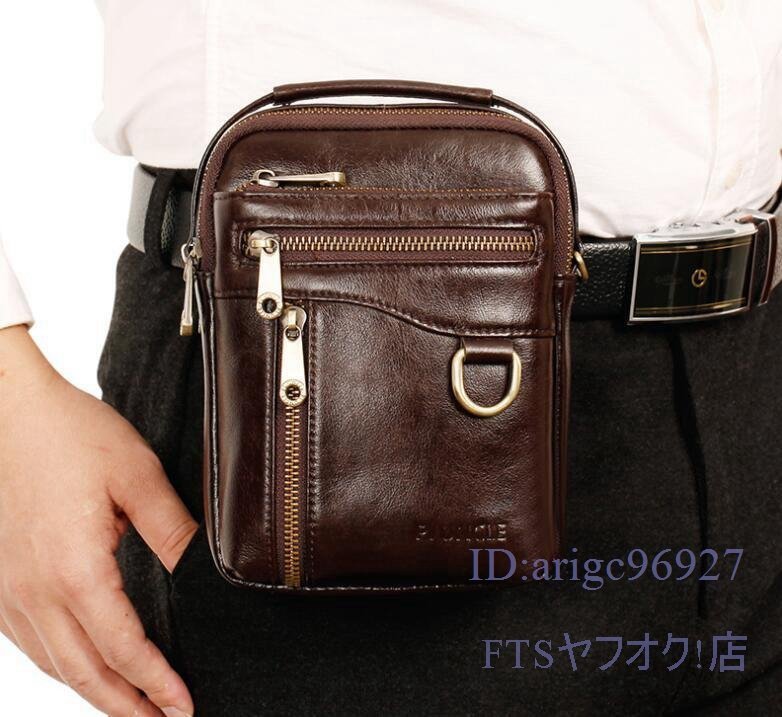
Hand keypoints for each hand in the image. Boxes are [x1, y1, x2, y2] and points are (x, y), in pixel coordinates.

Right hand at [0, 326, 195, 716]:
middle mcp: (35, 592)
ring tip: (133, 709)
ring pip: (55, 664)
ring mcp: (11, 591)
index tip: (186, 705)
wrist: (11, 412)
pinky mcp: (1, 582)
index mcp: (74, 570)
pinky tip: (84, 669)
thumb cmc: (72, 435)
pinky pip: (32, 643)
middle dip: (128, 707)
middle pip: (85, 672)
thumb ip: (172, 531)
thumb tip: (203, 575)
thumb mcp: (137, 477)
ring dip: (96, 693)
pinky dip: (64, 667)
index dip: (157, 683)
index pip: (123, 649)